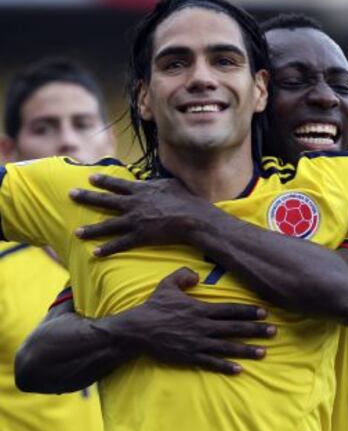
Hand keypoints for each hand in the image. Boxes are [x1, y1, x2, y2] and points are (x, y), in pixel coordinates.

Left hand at [70, 174, 209, 255]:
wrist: (192, 218)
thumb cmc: (186, 200)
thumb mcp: (171, 184)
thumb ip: (157, 182)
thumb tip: (152, 178)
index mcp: (141, 190)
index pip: (117, 184)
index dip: (103, 181)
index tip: (90, 178)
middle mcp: (133, 204)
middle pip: (105, 200)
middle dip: (86, 197)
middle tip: (71, 194)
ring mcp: (135, 221)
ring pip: (107, 225)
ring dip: (90, 229)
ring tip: (76, 232)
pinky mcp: (139, 237)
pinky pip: (119, 244)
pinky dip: (107, 249)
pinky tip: (94, 253)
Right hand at [111, 268, 275, 374]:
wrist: (138, 330)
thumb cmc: (154, 306)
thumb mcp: (167, 284)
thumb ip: (183, 275)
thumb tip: (196, 275)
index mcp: (200, 309)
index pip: (229, 310)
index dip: (247, 311)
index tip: (264, 313)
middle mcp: (203, 327)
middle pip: (234, 329)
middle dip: (255, 330)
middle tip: (274, 332)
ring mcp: (198, 343)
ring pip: (227, 347)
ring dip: (246, 349)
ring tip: (263, 352)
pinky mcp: (190, 357)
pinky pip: (211, 363)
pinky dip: (226, 366)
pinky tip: (239, 370)